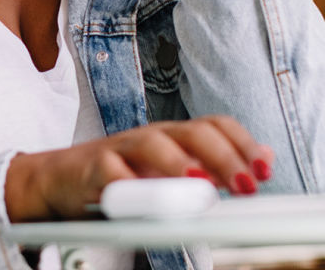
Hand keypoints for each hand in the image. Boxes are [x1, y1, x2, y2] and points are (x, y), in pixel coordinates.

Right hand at [4, 116, 275, 221]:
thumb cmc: (120, 180)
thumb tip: (262, 159)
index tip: (265, 169)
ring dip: (179, 164)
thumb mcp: (169, 174)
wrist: (59, 180)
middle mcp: (150, 136)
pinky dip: (129, 184)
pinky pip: (112, 173)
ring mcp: (120, 148)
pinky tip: (144, 199)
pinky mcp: (93, 168)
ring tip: (200, 184)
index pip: (214, 126)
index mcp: (173, 137)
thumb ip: (210, 168)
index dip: (242, 144)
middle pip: (191, 132)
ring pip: (152, 143)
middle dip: (224, 156)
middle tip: (246, 184)